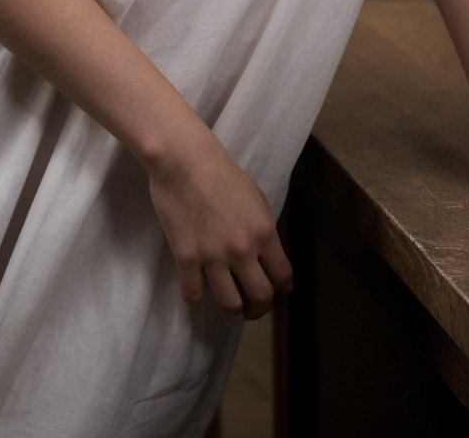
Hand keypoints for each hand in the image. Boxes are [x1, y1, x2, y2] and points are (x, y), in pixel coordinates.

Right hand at [147, 133, 292, 318]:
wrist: (185, 161)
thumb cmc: (222, 173)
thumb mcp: (256, 197)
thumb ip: (263, 228)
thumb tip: (267, 254)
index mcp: (264, 232)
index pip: (283, 276)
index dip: (281, 288)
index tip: (275, 291)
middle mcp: (243, 249)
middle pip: (260, 297)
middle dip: (258, 307)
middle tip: (251, 306)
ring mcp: (213, 256)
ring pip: (230, 305)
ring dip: (231, 306)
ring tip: (226, 298)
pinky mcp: (186, 258)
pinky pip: (194, 295)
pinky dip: (195, 295)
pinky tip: (195, 286)